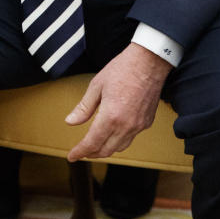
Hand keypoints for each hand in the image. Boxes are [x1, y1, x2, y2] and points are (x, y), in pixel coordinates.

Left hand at [65, 42, 171, 160]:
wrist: (149, 62)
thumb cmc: (122, 69)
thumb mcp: (96, 86)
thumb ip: (84, 107)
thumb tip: (70, 122)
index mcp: (111, 116)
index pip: (92, 142)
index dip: (80, 152)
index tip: (71, 156)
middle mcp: (127, 125)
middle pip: (106, 150)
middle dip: (91, 154)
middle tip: (80, 152)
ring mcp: (139, 125)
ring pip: (120, 147)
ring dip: (106, 149)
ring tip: (94, 146)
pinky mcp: (147, 122)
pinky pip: (131, 138)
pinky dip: (119, 141)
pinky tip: (111, 135)